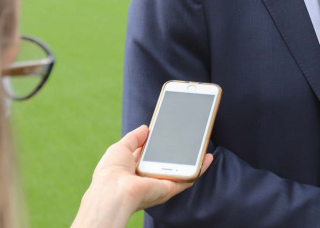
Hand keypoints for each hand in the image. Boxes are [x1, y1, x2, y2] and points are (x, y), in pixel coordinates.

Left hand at [71, 125, 213, 227]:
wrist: (114, 191)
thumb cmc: (111, 171)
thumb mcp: (121, 147)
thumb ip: (134, 138)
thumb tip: (145, 128)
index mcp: (134, 170)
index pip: (150, 157)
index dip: (159, 146)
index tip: (168, 134)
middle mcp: (149, 179)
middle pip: (168, 163)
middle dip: (179, 151)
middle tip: (189, 136)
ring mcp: (160, 184)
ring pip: (181, 170)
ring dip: (193, 159)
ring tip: (203, 144)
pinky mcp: (169, 188)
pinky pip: (188, 178)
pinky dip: (200, 168)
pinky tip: (207, 157)